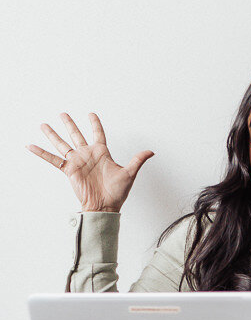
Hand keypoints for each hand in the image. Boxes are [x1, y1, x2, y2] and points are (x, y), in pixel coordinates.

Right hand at [27, 112, 153, 212]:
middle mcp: (88, 155)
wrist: (105, 205)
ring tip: (44, 125)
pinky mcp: (69, 171)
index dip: (95, 124)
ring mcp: (77, 162)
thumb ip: (138, 160)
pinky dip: (42, 153)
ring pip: (63, 144)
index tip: (91, 114)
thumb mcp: (130, 173)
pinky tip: (31, 146)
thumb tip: (151, 151)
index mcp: (102, 153)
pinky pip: (53, 160)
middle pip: (77, 135)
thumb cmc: (117, 192)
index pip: (98, 133)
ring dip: (53, 135)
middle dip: (70, 124)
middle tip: (63, 113)